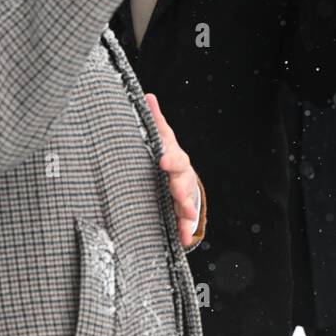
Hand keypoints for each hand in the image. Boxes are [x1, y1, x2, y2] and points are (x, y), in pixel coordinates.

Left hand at [145, 93, 200, 249]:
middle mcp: (180, 175)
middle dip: (182, 188)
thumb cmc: (164, 151)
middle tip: (178, 193)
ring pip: (186, 201)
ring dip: (187, 210)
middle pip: (183, 181)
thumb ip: (154, 119)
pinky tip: (184, 240)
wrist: (175, 172)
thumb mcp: (159, 135)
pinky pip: (183, 221)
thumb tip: (148, 96)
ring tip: (187, 218)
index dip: (170, 159)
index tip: (163, 161)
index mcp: (174, 157)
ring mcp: (182, 193)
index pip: (174, 156)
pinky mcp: (179, 210)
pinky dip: (185, 230)